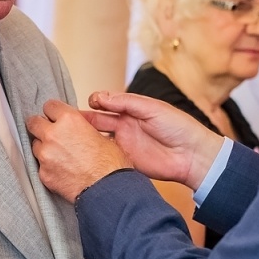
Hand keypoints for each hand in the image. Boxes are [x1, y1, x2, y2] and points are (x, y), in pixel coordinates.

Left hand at [27, 101, 132, 202]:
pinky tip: (60, 170)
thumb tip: (78, 128)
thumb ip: (82, 128)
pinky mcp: (43, 173)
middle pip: (33, 122)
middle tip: (49, 132)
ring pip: (35, 145)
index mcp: (69, 121)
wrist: (108, 190)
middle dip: (40, 126)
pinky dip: (47, 166)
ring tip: (59, 156)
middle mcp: (53, 135)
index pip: (49, 106)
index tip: (53, 116)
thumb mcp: (101, 136)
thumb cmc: (110, 165)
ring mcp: (45, 155)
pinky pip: (40, 166)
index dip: (53, 112)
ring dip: (44, 148)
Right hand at [81, 92, 226, 189]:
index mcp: (131, 111)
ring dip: (84, 138)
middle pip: (96, 122)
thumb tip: (99, 97)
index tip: (85, 103)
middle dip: (81, 121)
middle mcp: (124, 127)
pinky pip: (105, 158)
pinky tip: (81, 154)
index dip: (92, 104)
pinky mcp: (125, 162)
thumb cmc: (178, 127)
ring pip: (97, 140)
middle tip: (65, 121)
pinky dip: (93, 156)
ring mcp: (123, 145)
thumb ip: (126, 102)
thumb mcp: (152, 108)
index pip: (105, 105)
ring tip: (68, 136)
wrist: (193, 156)